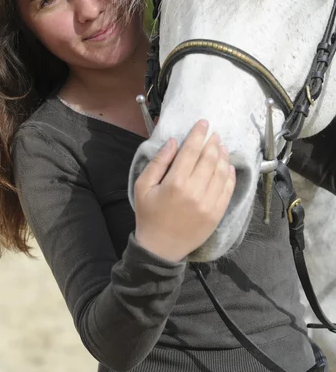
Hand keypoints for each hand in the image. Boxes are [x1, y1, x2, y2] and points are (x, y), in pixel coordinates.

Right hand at [134, 121, 235, 261]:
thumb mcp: (143, 186)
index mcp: (175, 182)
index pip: (191, 151)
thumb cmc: (149, 215)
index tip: (204, 123)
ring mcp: (209, 203)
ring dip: (223, 156)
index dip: (198, 134)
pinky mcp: (217, 214)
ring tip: (222, 146)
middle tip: (214, 133)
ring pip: (221, 172)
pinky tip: (228, 166)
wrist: (160, 249)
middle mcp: (195, 191)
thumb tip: (173, 142)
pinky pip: (228, 190)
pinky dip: (230, 175)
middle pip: (209, 159)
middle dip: (213, 142)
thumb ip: (158, 162)